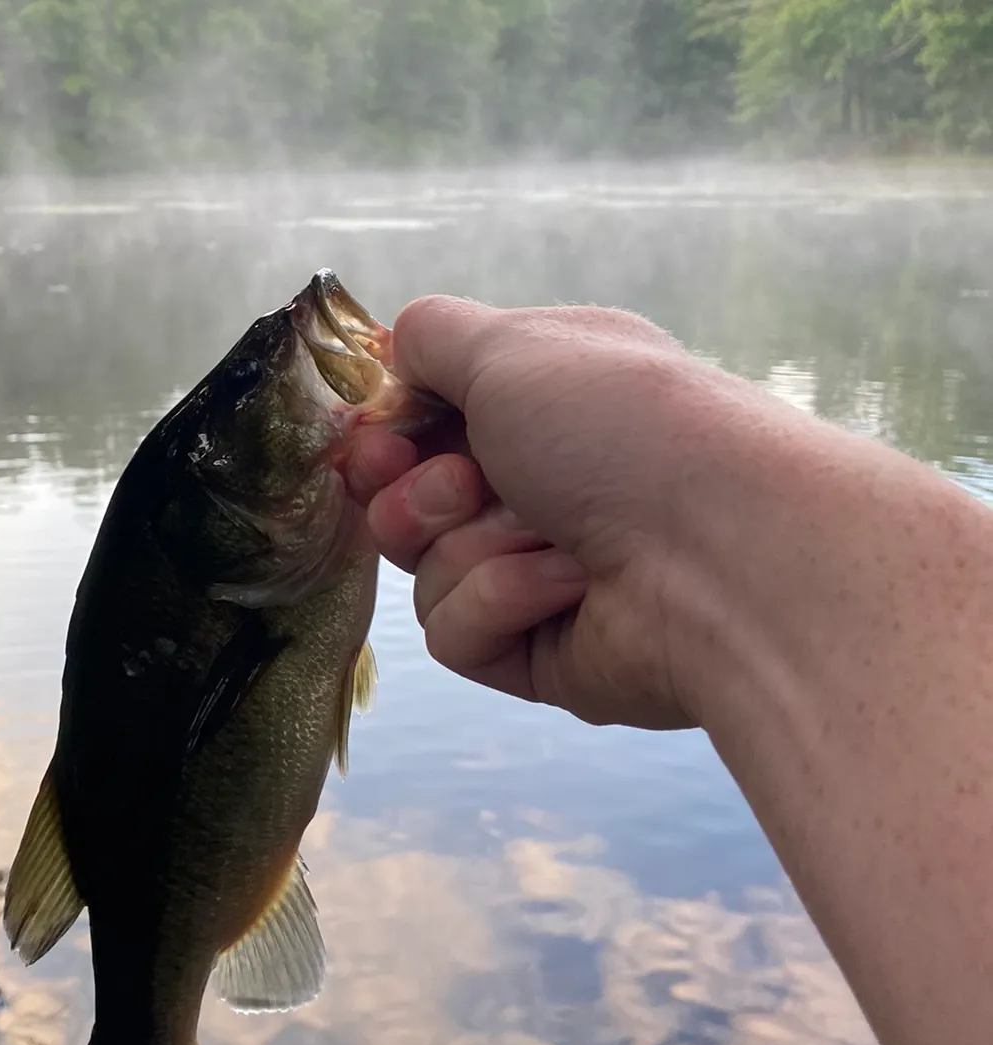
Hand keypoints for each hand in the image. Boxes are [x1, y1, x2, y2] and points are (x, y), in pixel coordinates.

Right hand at [348, 295, 824, 730]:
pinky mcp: (536, 654)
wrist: (718, 552)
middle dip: (419, 496)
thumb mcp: (513, 347)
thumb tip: (394, 346)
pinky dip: (501, 601)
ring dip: (476, 547)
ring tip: (550, 536)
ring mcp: (536, 576)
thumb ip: (434, 337)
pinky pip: (457, 633)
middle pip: (407, 507)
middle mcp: (538, 490)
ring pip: (426, 573)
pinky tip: (567, 588)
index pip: (423, 428)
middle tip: (468, 484)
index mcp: (541, 408)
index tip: (379, 439)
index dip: (387, 437)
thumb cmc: (624, 428)